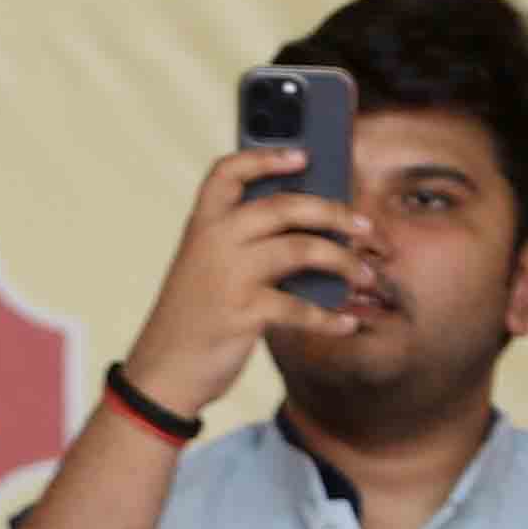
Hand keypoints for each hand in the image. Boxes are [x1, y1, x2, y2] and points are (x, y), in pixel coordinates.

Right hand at [118, 148, 374, 419]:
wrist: (162, 373)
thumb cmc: (193, 318)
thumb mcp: (205, 269)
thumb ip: (243, 244)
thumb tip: (314, 231)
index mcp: (202, 225)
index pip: (228, 172)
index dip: (265, 158)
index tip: (302, 156)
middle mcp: (214, 241)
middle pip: (284, 206)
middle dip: (334, 212)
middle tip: (365, 226)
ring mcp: (228, 275)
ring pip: (302, 248)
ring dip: (344, 262)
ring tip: (365, 275)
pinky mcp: (242, 313)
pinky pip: (300, 308)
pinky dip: (329, 318)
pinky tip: (345, 322)